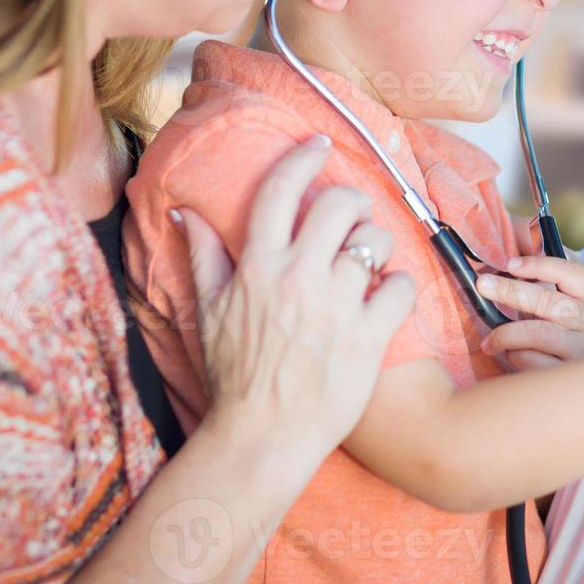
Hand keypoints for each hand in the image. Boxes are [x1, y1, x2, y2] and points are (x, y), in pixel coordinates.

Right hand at [173, 135, 416, 470]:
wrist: (262, 438)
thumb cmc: (235, 377)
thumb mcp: (209, 312)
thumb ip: (203, 256)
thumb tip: (184, 212)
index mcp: (256, 268)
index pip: (281, 190)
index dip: (303, 158)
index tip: (320, 145)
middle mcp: (296, 279)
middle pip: (339, 205)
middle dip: (352, 202)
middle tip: (353, 218)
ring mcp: (335, 308)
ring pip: (374, 242)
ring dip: (377, 246)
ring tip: (369, 265)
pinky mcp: (367, 338)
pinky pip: (399, 288)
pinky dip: (398, 288)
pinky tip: (385, 298)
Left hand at [477, 255, 583, 369]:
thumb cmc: (562, 330)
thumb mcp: (560, 298)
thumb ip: (540, 271)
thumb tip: (507, 246)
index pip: (570, 272)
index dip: (538, 265)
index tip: (510, 263)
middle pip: (548, 302)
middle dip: (510, 290)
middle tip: (482, 284)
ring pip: (537, 334)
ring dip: (506, 333)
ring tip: (489, 339)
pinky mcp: (568, 376)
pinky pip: (532, 362)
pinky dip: (515, 356)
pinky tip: (511, 356)